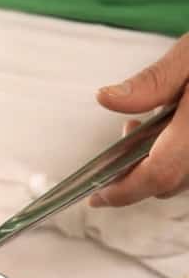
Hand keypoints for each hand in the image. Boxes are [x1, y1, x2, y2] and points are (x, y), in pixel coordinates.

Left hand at [92, 33, 188, 206]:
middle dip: (135, 175)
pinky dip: (175, 160)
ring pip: (185, 179)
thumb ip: (152, 81)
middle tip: (116, 148)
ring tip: (140, 128)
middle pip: (171, 182)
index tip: (96, 196)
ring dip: (155, 167)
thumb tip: (106, 98)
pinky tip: (167, 133)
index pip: (161, 173)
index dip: (125, 190)